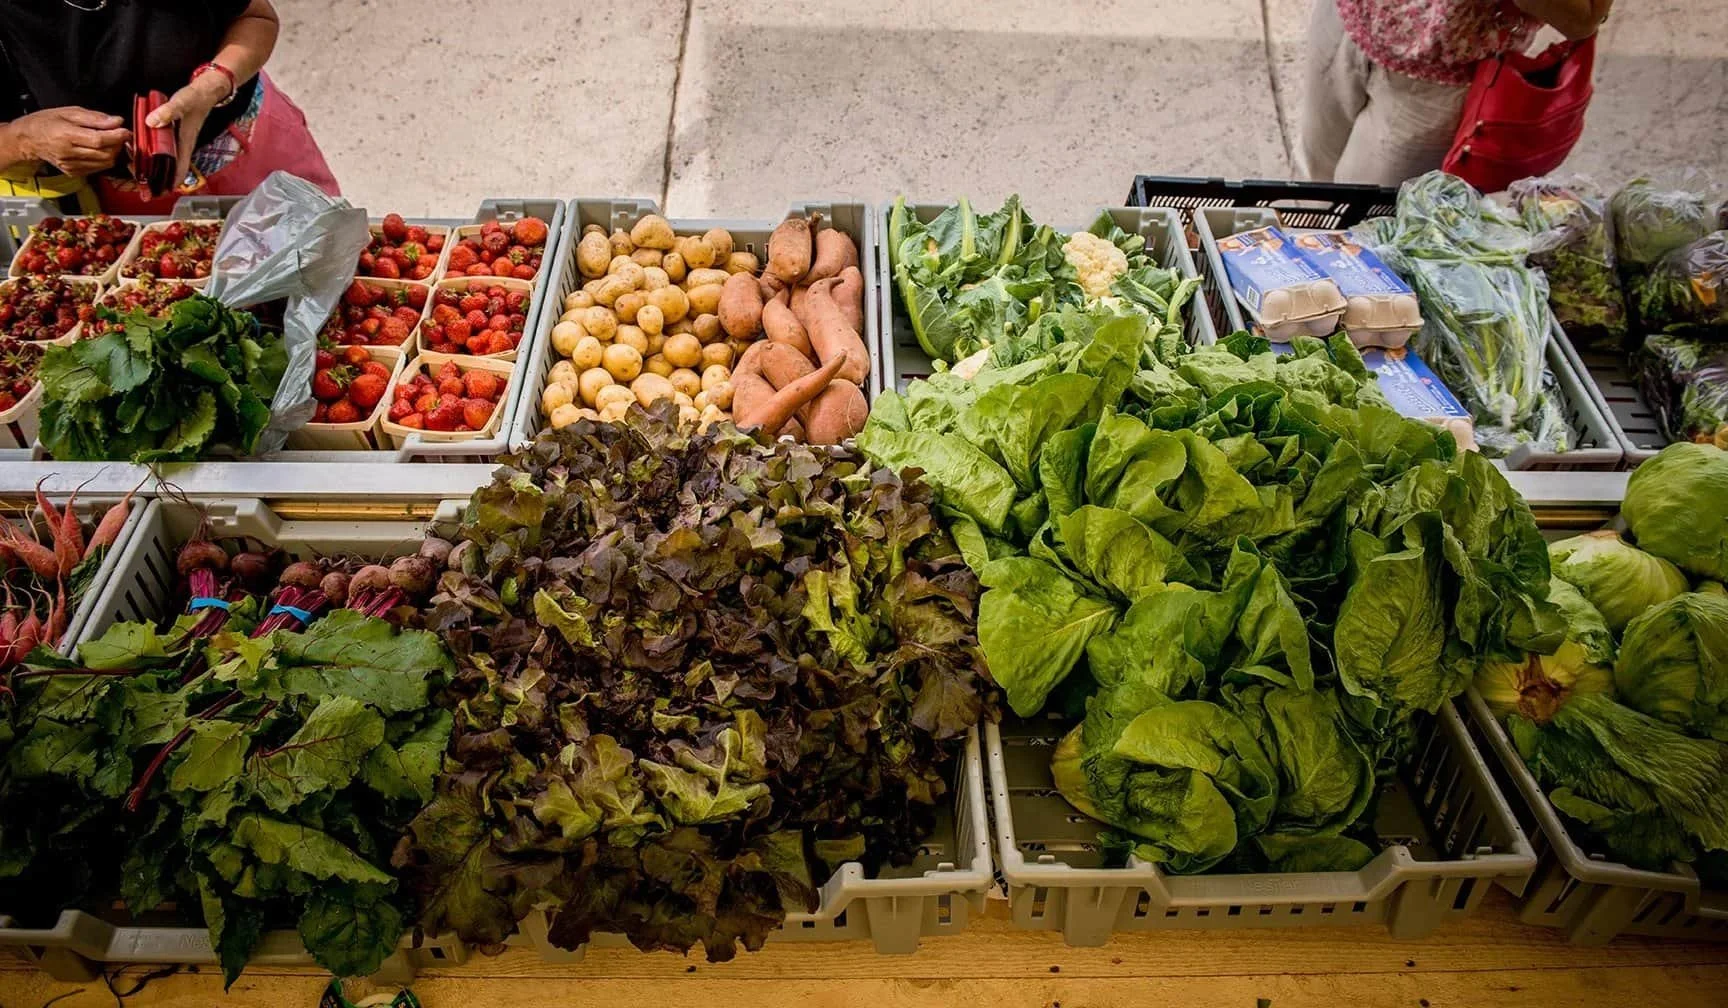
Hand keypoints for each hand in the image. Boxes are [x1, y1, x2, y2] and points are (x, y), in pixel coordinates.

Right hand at [8, 107, 129, 175]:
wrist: (28, 139)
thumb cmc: (46, 122)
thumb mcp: (69, 112)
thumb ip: (94, 118)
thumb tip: (116, 121)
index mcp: (66, 135)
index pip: (99, 140)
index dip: (117, 136)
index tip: (126, 131)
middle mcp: (69, 153)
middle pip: (105, 154)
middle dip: (118, 144)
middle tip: (119, 134)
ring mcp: (71, 165)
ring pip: (104, 163)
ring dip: (113, 152)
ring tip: (109, 141)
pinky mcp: (73, 173)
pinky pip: (97, 168)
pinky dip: (103, 159)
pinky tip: (98, 149)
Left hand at [145, 73, 232, 188]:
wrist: (205, 92)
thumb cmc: (196, 99)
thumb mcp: (182, 103)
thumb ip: (167, 112)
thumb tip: (152, 122)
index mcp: (184, 146)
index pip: (178, 174)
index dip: (166, 186)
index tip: (153, 192)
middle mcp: (180, 148)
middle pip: (168, 172)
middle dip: (153, 179)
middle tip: (136, 176)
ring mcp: (176, 144)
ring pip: (163, 163)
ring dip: (150, 167)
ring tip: (133, 164)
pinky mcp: (172, 138)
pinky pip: (160, 152)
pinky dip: (150, 154)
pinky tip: (139, 150)